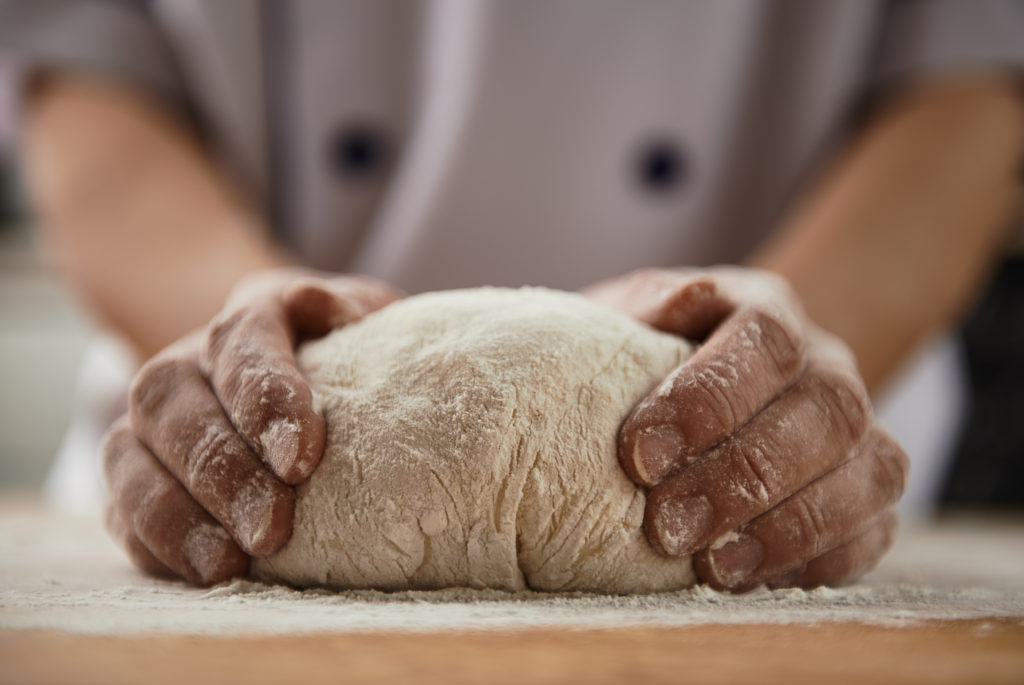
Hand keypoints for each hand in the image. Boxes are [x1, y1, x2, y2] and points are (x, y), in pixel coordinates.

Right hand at [101, 269, 400, 584]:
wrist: (306, 373)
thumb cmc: (353, 356)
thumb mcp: (372, 325)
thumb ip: (361, 316)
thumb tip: (335, 313)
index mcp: (256, 312)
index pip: (244, 340)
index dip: (265, 398)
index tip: (300, 462)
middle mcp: (191, 357)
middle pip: (175, 402)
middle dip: (221, 473)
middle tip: (272, 530)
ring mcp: (153, 415)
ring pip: (129, 453)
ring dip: (177, 515)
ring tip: (230, 564)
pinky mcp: (134, 469)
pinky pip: (118, 505)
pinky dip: (153, 543)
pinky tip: (201, 572)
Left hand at [583, 267, 907, 590]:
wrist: (692, 391)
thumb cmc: (646, 356)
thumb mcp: (629, 322)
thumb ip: (644, 310)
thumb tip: (675, 304)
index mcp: (766, 309)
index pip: (765, 337)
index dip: (710, 397)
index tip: (641, 455)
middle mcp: (826, 363)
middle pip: (827, 409)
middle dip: (745, 476)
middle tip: (667, 525)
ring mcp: (858, 429)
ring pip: (868, 471)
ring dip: (789, 527)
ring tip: (710, 567)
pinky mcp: (869, 492)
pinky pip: (876, 528)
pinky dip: (820, 560)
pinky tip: (753, 578)